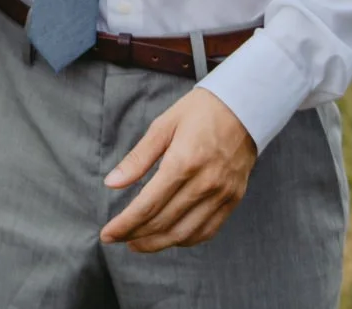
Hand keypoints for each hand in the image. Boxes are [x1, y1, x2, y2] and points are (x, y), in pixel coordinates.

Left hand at [99, 88, 257, 253]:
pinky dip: (185, 240)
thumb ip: (138, 158)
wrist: (244, 106)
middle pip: (164, 222)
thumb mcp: (163, 125)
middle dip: (135, 235)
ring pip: (184, 233)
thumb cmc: (200, 111)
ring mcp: (222, 194)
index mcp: (184, 161)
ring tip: (136, 243)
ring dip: (157, 244)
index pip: (148, 204)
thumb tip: (111, 183)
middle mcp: (205, 183)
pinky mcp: (233, 199)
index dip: (125, 224)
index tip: (107, 234)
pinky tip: (168, 238)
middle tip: (117, 238)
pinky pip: (207, 231)